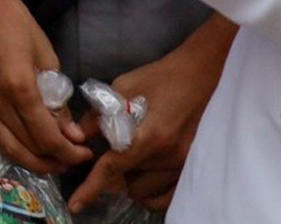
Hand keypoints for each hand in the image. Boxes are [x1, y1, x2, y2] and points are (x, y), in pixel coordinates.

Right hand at [0, 0, 90, 172]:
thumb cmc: (17, 23)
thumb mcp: (48, 58)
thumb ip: (57, 99)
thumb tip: (69, 131)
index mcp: (19, 88)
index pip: (46, 137)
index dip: (68, 152)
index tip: (85, 152)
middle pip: (26, 149)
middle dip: (53, 161)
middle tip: (73, 159)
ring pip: (7, 146)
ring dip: (33, 159)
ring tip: (55, 158)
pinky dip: (17, 144)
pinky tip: (33, 141)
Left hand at [65, 26, 231, 214]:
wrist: (204, 76)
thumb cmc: (162, 78)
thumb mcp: (122, 87)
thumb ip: (99, 115)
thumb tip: (78, 137)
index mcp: (150, 136)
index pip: (113, 169)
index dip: (91, 187)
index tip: (76, 204)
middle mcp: (170, 158)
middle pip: (129, 183)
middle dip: (115, 172)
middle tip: (113, 150)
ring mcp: (186, 166)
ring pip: (147, 192)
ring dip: (133, 180)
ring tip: (133, 156)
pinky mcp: (195, 168)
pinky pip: (169, 196)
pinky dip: (153, 190)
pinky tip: (146, 174)